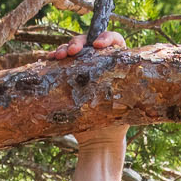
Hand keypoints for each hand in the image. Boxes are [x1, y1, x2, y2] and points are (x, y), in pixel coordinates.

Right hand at [53, 33, 129, 154]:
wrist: (99, 142)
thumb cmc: (116, 125)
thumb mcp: (125, 105)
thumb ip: (125, 90)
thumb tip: (132, 77)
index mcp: (118, 64)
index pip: (115, 41)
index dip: (107, 37)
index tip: (98, 46)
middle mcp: (99, 63)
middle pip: (89, 42)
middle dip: (78, 42)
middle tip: (72, 51)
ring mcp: (82, 69)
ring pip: (73, 50)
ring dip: (63, 48)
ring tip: (58, 56)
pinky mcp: (68, 78)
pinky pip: (60, 63)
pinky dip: (54, 59)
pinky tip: (49, 59)